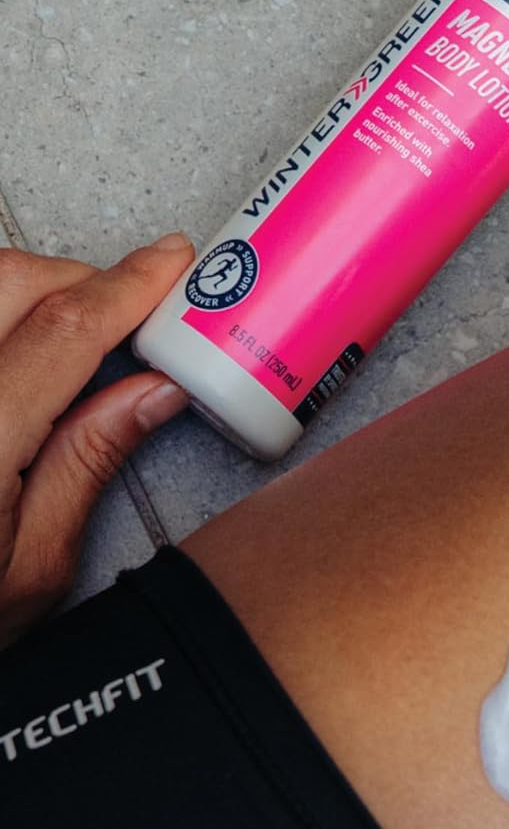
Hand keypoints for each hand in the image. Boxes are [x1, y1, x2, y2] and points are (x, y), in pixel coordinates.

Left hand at [0, 236, 193, 645]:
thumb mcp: (32, 566)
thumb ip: (87, 463)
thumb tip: (155, 390)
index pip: (64, 330)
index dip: (128, 286)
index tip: (172, 262)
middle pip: (7, 280)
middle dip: (76, 279)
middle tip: (123, 315)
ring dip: (22, 289)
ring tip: (63, 335)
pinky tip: (11, 353)